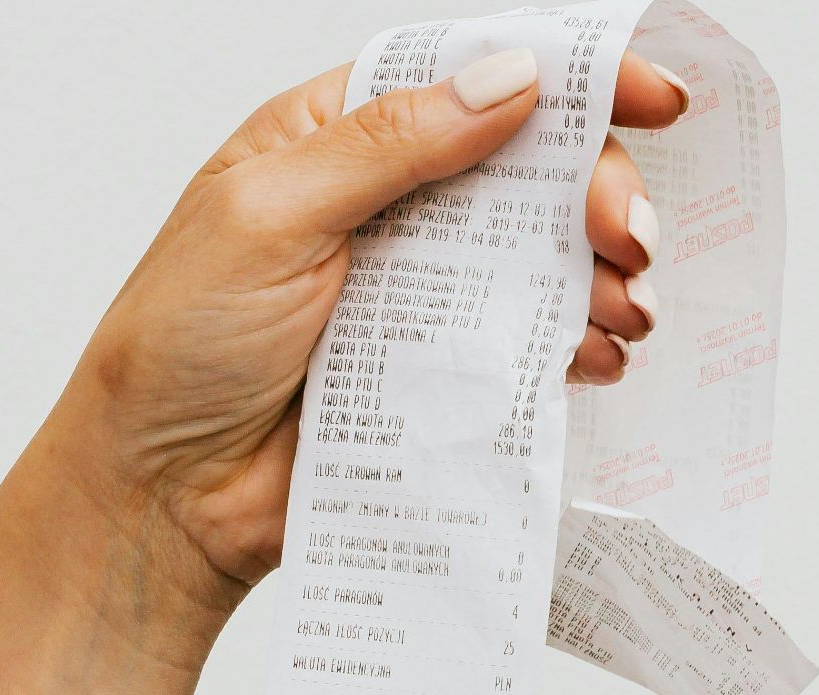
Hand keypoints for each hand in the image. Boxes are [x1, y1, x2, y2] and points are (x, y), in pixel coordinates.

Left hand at [50, 48, 687, 596]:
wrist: (163, 495)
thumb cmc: (177, 347)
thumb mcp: (267, 217)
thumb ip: (387, 147)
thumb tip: (506, 82)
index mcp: (336, 140)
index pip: (465, 80)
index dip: (565, 77)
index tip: (655, 98)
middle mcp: (388, 208)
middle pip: (527, 169)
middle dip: (596, 194)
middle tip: (625, 238)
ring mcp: (419, 292)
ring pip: (543, 258)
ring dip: (601, 276)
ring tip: (621, 310)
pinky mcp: (439, 372)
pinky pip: (530, 347)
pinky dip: (576, 348)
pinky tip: (592, 359)